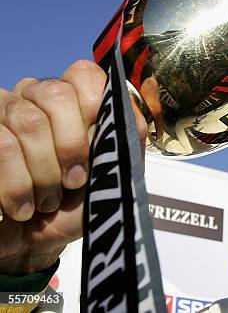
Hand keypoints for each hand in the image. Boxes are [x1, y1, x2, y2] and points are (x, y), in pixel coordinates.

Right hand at [0, 60, 146, 274]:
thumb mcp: (115, 173)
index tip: (97, 143)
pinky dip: (18, 185)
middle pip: (56, 95)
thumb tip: (126, 108)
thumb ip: (127, 137)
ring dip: (45, 173)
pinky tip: (24, 206)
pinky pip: (1, 145)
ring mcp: (6, 112)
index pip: (84, 73)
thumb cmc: (80, 203)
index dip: (93, 104)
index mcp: (77, 100)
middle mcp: (38, 96)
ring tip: (50, 201)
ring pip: (27, 122)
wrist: (37, 242)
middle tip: (75, 181)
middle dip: (71, 146)